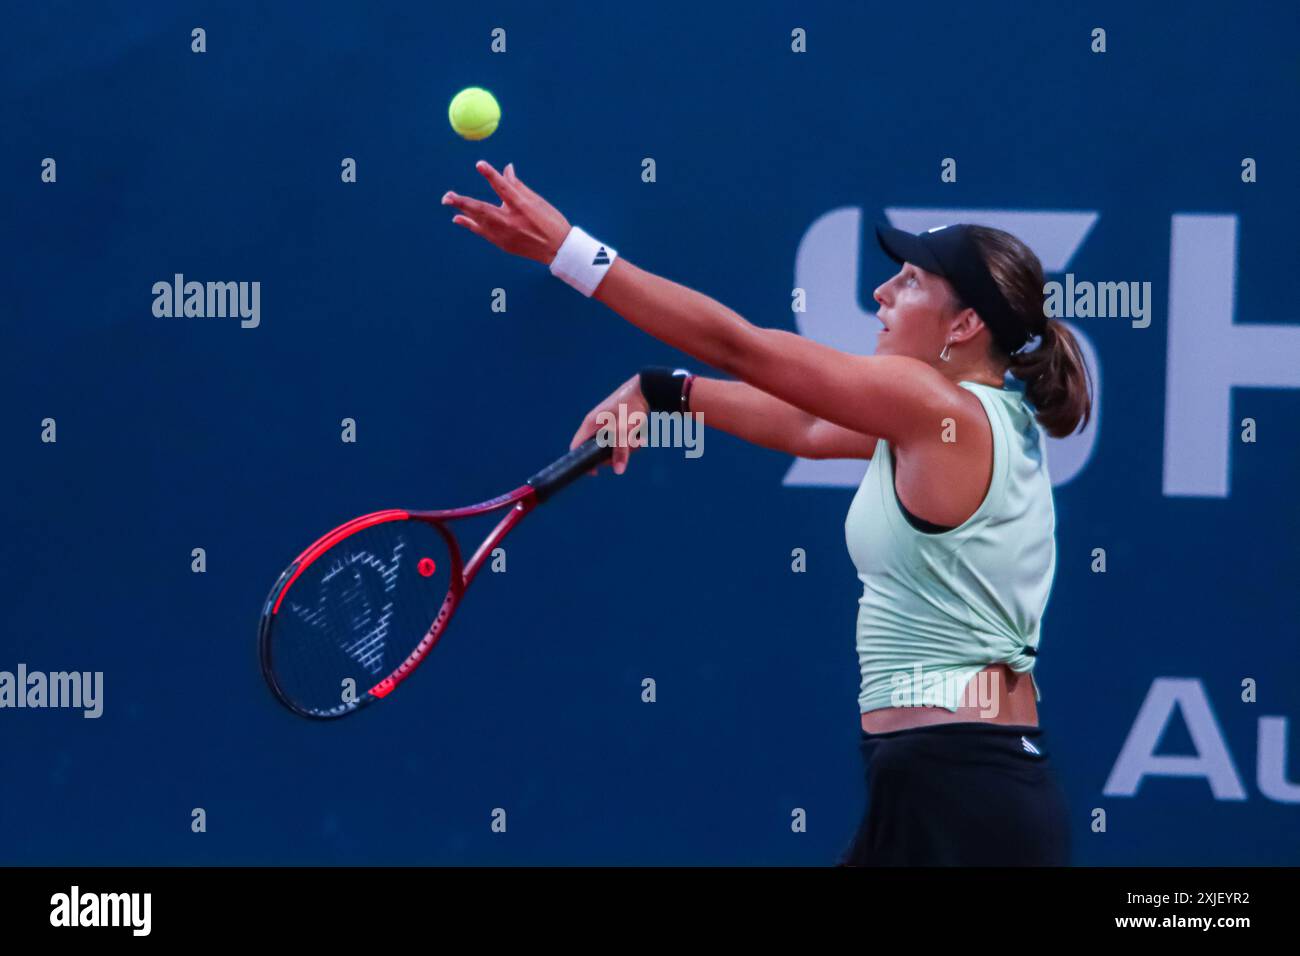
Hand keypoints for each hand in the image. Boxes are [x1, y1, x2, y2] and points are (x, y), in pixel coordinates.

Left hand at [442, 161, 571, 264]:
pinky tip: (458, 219)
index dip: (491, 175)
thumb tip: (506, 168)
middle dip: (462, 202)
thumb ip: (517, 185)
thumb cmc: (550, 221)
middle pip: (482, 209)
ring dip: (462, 211)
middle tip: (447, 196)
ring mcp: (505, 234)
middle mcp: (510, 221)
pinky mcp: (502, 244)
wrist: (558, 250)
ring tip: (448, 201)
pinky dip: (470, 225)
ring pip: (478, 221)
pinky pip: (482, 233)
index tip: (479, 164)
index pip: (503, 187)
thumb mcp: (536, 201)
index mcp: (522, 206)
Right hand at [569, 374, 647, 475]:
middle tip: (628, 451)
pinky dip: (630, 441)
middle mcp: (596, 425)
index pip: (577, 446)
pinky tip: (641, 437)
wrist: (646, 389)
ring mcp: (607, 425)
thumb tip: (618, 470)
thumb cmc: (630, 405)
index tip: (594, 471)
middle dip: (614, 454)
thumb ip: (620, 450)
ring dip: (627, 448)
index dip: (581, 461)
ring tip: (639, 441)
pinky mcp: (618, 425)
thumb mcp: (625, 429)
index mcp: (591, 424)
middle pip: (598, 450)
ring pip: (613, 446)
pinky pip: (621, 440)